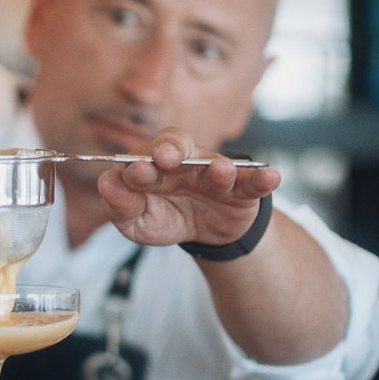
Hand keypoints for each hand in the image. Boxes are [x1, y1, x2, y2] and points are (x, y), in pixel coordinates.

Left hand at [97, 129, 280, 246]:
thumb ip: (121, 206)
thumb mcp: (138, 222)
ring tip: (220, 172)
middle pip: (177, 145)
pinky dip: (263, 179)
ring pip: (216, 164)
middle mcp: (184, 161)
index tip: (136, 172)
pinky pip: (254, 180)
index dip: (139, 163)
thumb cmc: (166, 217)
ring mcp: (215, 173)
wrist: (205, 234)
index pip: (143, 155)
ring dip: (219, 168)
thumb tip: (106, 184)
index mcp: (153, 164)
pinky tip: (271, 177)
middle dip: (172, 150)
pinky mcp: (242, 188)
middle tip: (167, 158)